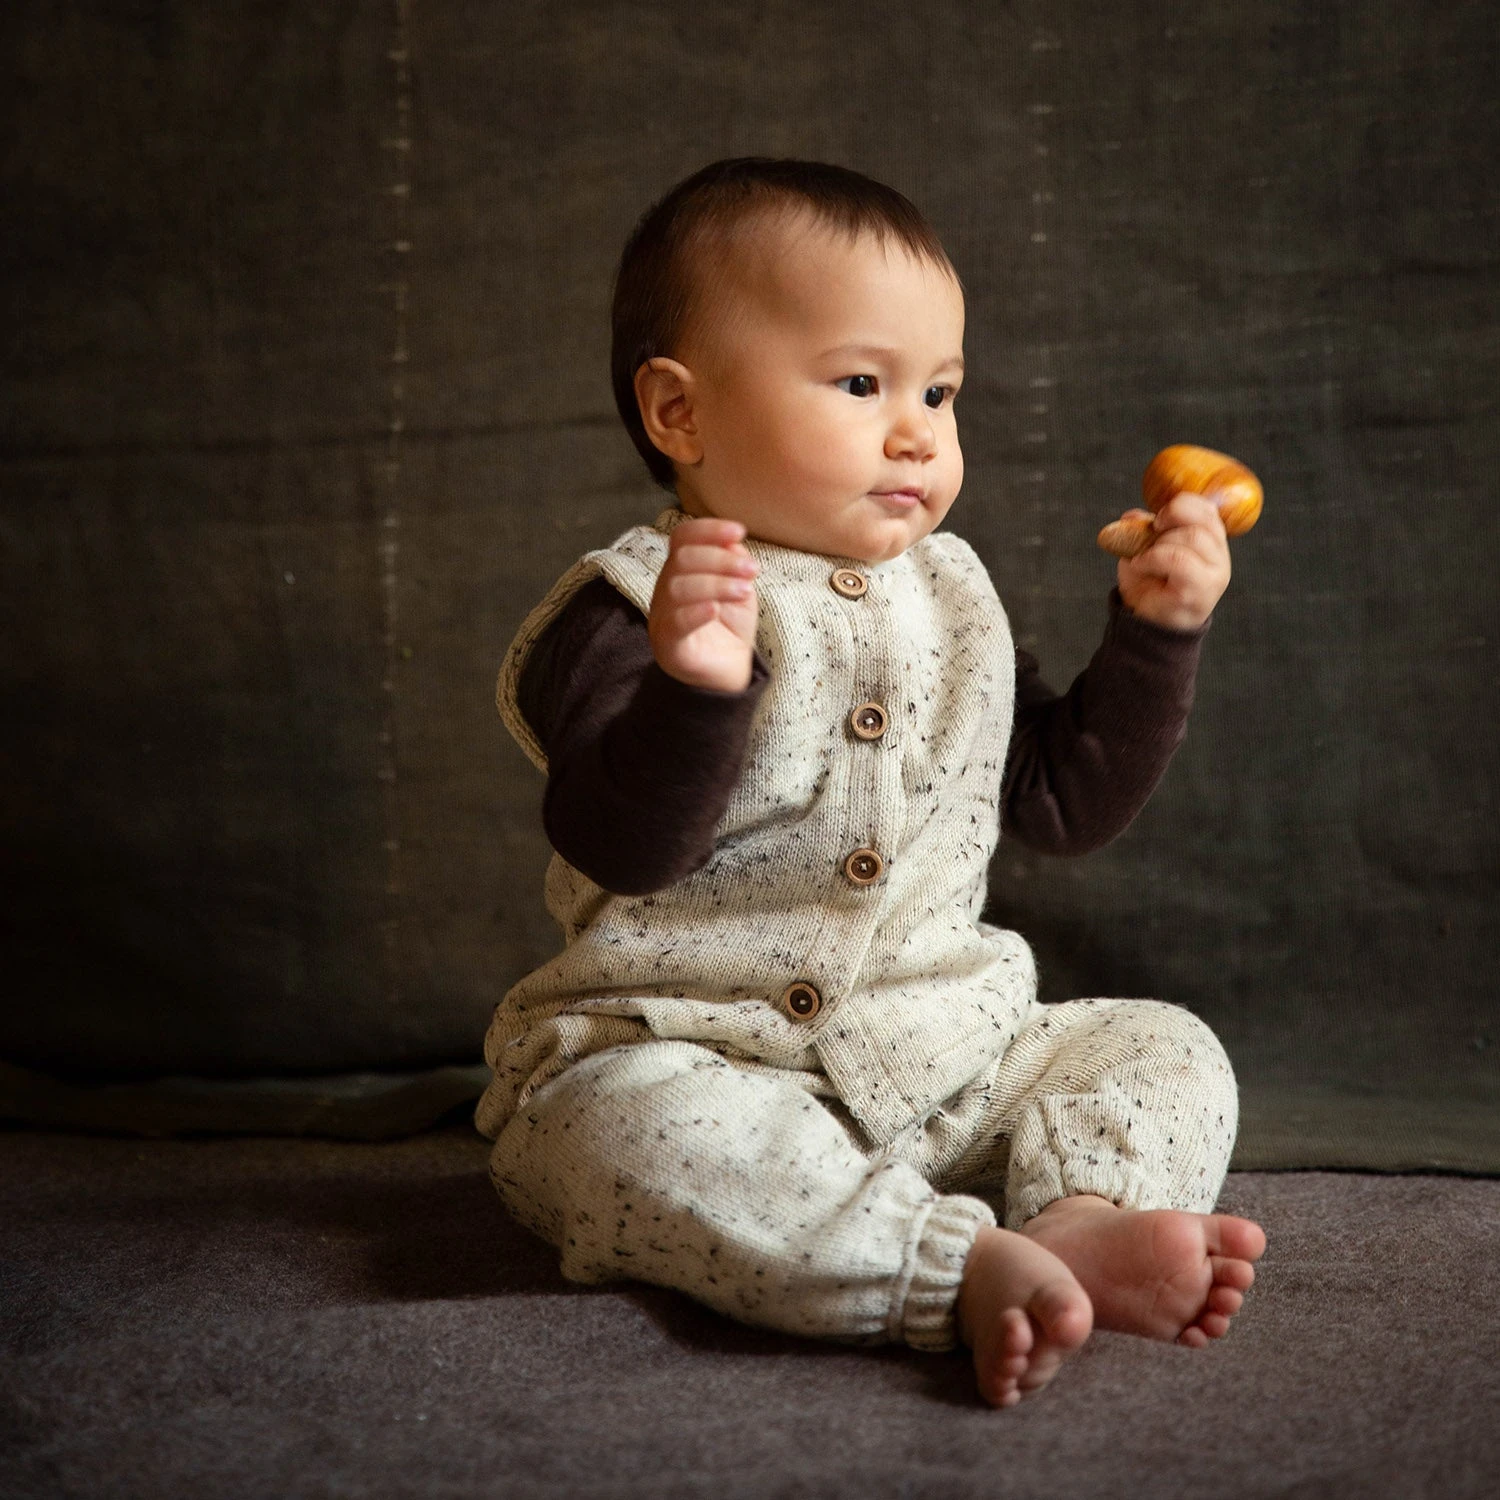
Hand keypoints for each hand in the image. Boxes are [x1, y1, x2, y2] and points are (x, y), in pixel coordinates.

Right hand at [648, 517, 759, 690]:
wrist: (728, 670)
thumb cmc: (729, 626)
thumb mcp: (739, 587)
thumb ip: (734, 562)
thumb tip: (732, 541)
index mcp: (680, 569)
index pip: (682, 538)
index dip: (708, 530)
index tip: (739, 531)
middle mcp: (665, 589)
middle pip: (682, 559)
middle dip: (722, 560)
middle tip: (752, 571)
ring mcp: (663, 617)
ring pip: (679, 587)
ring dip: (717, 584)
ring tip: (745, 591)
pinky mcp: (668, 645)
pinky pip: (675, 623)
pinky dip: (695, 612)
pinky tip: (715, 610)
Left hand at [1115, 491, 1230, 630]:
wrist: (1144, 623)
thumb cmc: (1147, 585)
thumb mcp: (1142, 548)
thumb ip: (1142, 529)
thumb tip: (1132, 516)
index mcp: (1210, 541)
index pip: (1207, 508)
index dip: (1180, 505)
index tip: (1156, 519)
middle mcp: (1219, 556)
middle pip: (1202, 519)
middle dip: (1168, 521)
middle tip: (1149, 535)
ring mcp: (1215, 574)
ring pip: (1193, 537)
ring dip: (1159, 543)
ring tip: (1142, 558)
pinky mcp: (1202, 590)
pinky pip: (1180, 559)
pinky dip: (1153, 557)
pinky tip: (1140, 565)